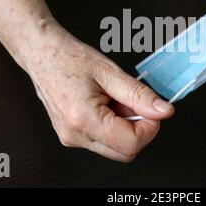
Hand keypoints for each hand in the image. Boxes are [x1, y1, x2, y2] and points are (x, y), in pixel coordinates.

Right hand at [26, 23, 173, 161]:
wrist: (42, 53)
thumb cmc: (69, 58)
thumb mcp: (110, 72)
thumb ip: (139, 95)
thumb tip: (163, 111)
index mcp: (84, 118)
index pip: (131, 144)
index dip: (150, 127)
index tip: (151, 109)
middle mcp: (75, 135)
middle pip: (125, 152)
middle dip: (138, 128)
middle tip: (131, 101)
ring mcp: (71, 138)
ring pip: (115, 148)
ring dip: (124, 126)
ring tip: (113, 99)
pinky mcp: (71, 136)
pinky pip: (102, 141)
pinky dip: (112, 126)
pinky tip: (104, 104)